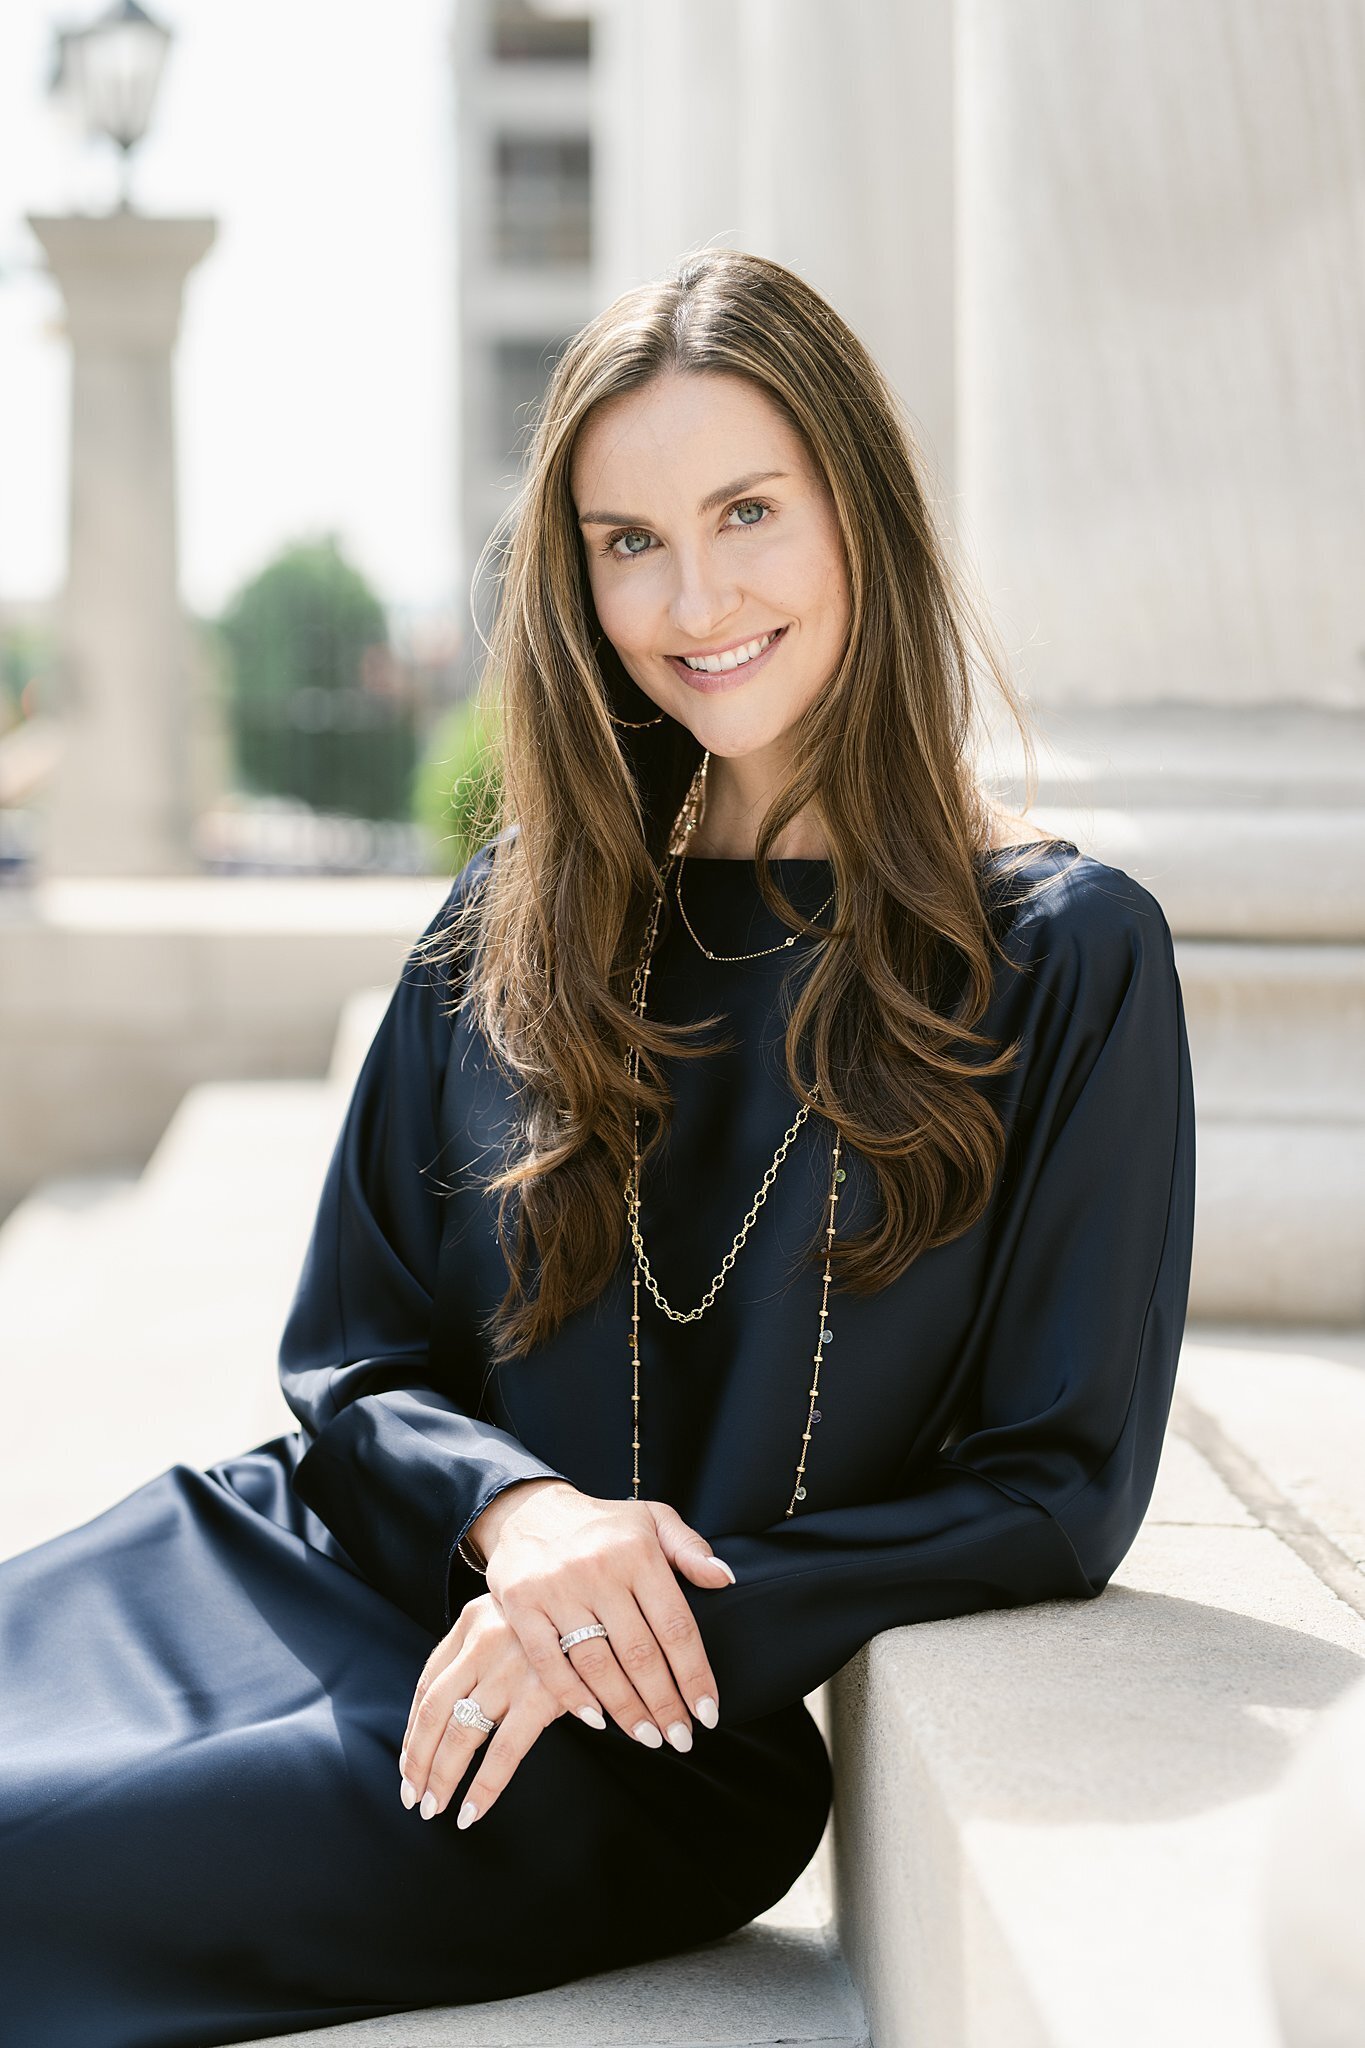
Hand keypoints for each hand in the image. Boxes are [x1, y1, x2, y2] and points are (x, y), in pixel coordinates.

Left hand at [398, 1591, 583, 1827]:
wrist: (608, 1601)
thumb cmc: (559, 1618)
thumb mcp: (512, 1617)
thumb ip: (483, 1650)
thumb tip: (450, 1709)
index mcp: (470, 1621)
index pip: (427, 1685)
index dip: (412, 1731)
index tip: (408, 1763)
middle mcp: (483, 1642)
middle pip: (433, 1712)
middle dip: (417, 1761)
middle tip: (411, 1796)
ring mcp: (511, 1669)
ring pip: (461, 1734)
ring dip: (441, 1777)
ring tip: (432, 1807)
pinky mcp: (542, 1694)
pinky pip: (502, 1752)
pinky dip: (483, 1787)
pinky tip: (471, 1811)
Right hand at [473, 1481, 733, 1750]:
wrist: (530, 1510)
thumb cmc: (603, 1523)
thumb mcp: (653, 1519)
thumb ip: (690, 1548)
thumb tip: (724, 1579)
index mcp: (637, 1553)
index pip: (675, 1625)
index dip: (694, 1674)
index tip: (708, 1712)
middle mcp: (599, 1570)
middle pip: (640, 1654)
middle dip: (664, 1704)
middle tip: (681, 1738)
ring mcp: (557, 1589)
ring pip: (598, 1665)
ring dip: (626, 1709)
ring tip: (648, 1737)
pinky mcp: (521, 1605)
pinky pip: (549, 1662)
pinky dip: (574, 1696)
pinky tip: (598, 1719)